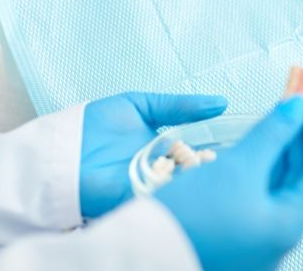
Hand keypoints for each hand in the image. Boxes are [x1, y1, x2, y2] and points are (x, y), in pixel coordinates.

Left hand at [80, 92, 226, 218]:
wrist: (63, 148)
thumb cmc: (95, 124)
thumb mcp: (143, 105)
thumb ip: (180, 105)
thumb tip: (221, 102)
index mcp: (164, 150)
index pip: (197, 152)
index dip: (216, 149)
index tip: (240, 141)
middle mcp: (161, 171)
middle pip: (195, 172)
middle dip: (212, 166)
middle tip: (233, 157)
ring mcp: (152, 187)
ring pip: (184, 186)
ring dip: (197, 178)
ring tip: (218, 166)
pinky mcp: (139, 201)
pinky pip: (165, 197)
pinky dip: (177, 189)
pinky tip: (191, 178)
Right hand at [155, 96, 302, 270]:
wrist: (138, 253)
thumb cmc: (189, 216)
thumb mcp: (237, 166)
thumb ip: (273, 132)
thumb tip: (298, 104)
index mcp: (288, 225)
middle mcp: (277, 238)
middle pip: (302, 179)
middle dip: (299, 137)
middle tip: (294, 103)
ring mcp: (256, 242)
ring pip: (279, 187)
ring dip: (280, 150)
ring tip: (275, 117)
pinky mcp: (235, 238)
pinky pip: (259, 197)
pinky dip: (261, 168)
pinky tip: (254, 146)